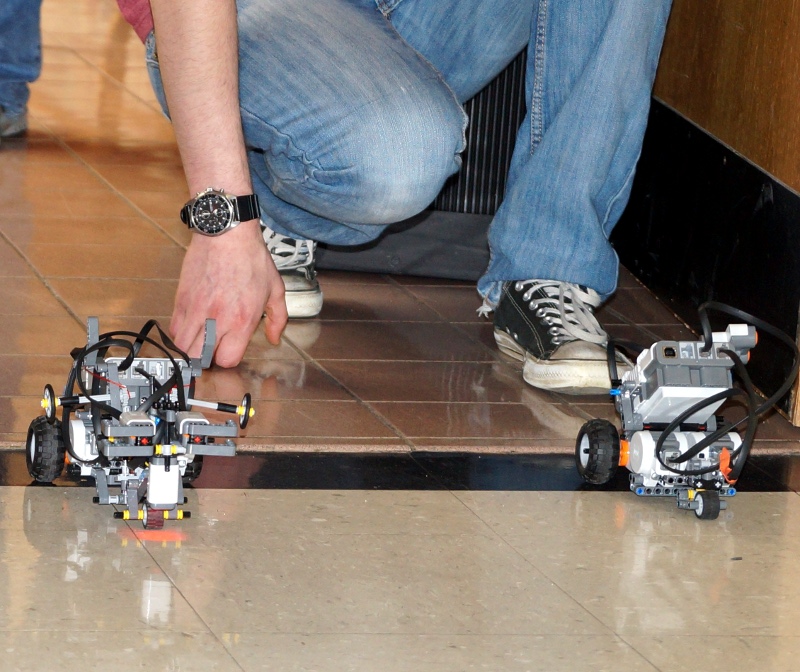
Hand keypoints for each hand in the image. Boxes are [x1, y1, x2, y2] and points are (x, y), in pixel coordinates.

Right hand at [170, 220, 287, 366]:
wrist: (226, 234)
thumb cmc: (252, 259)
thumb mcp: (276, 289)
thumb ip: (278, 319)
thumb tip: (274, 338)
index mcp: (242, 320)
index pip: (227, 359)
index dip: (229, 358)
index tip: (230, 349)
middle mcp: (216, 319)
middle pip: (200, 359)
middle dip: (206, 359)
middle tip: (212, 348)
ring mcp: (196, 310)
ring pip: (182, 347)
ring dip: (191, 348)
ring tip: (200, 340)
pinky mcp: (181, 300)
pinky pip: (174, 328)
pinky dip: (181, 333)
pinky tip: (192, 325)